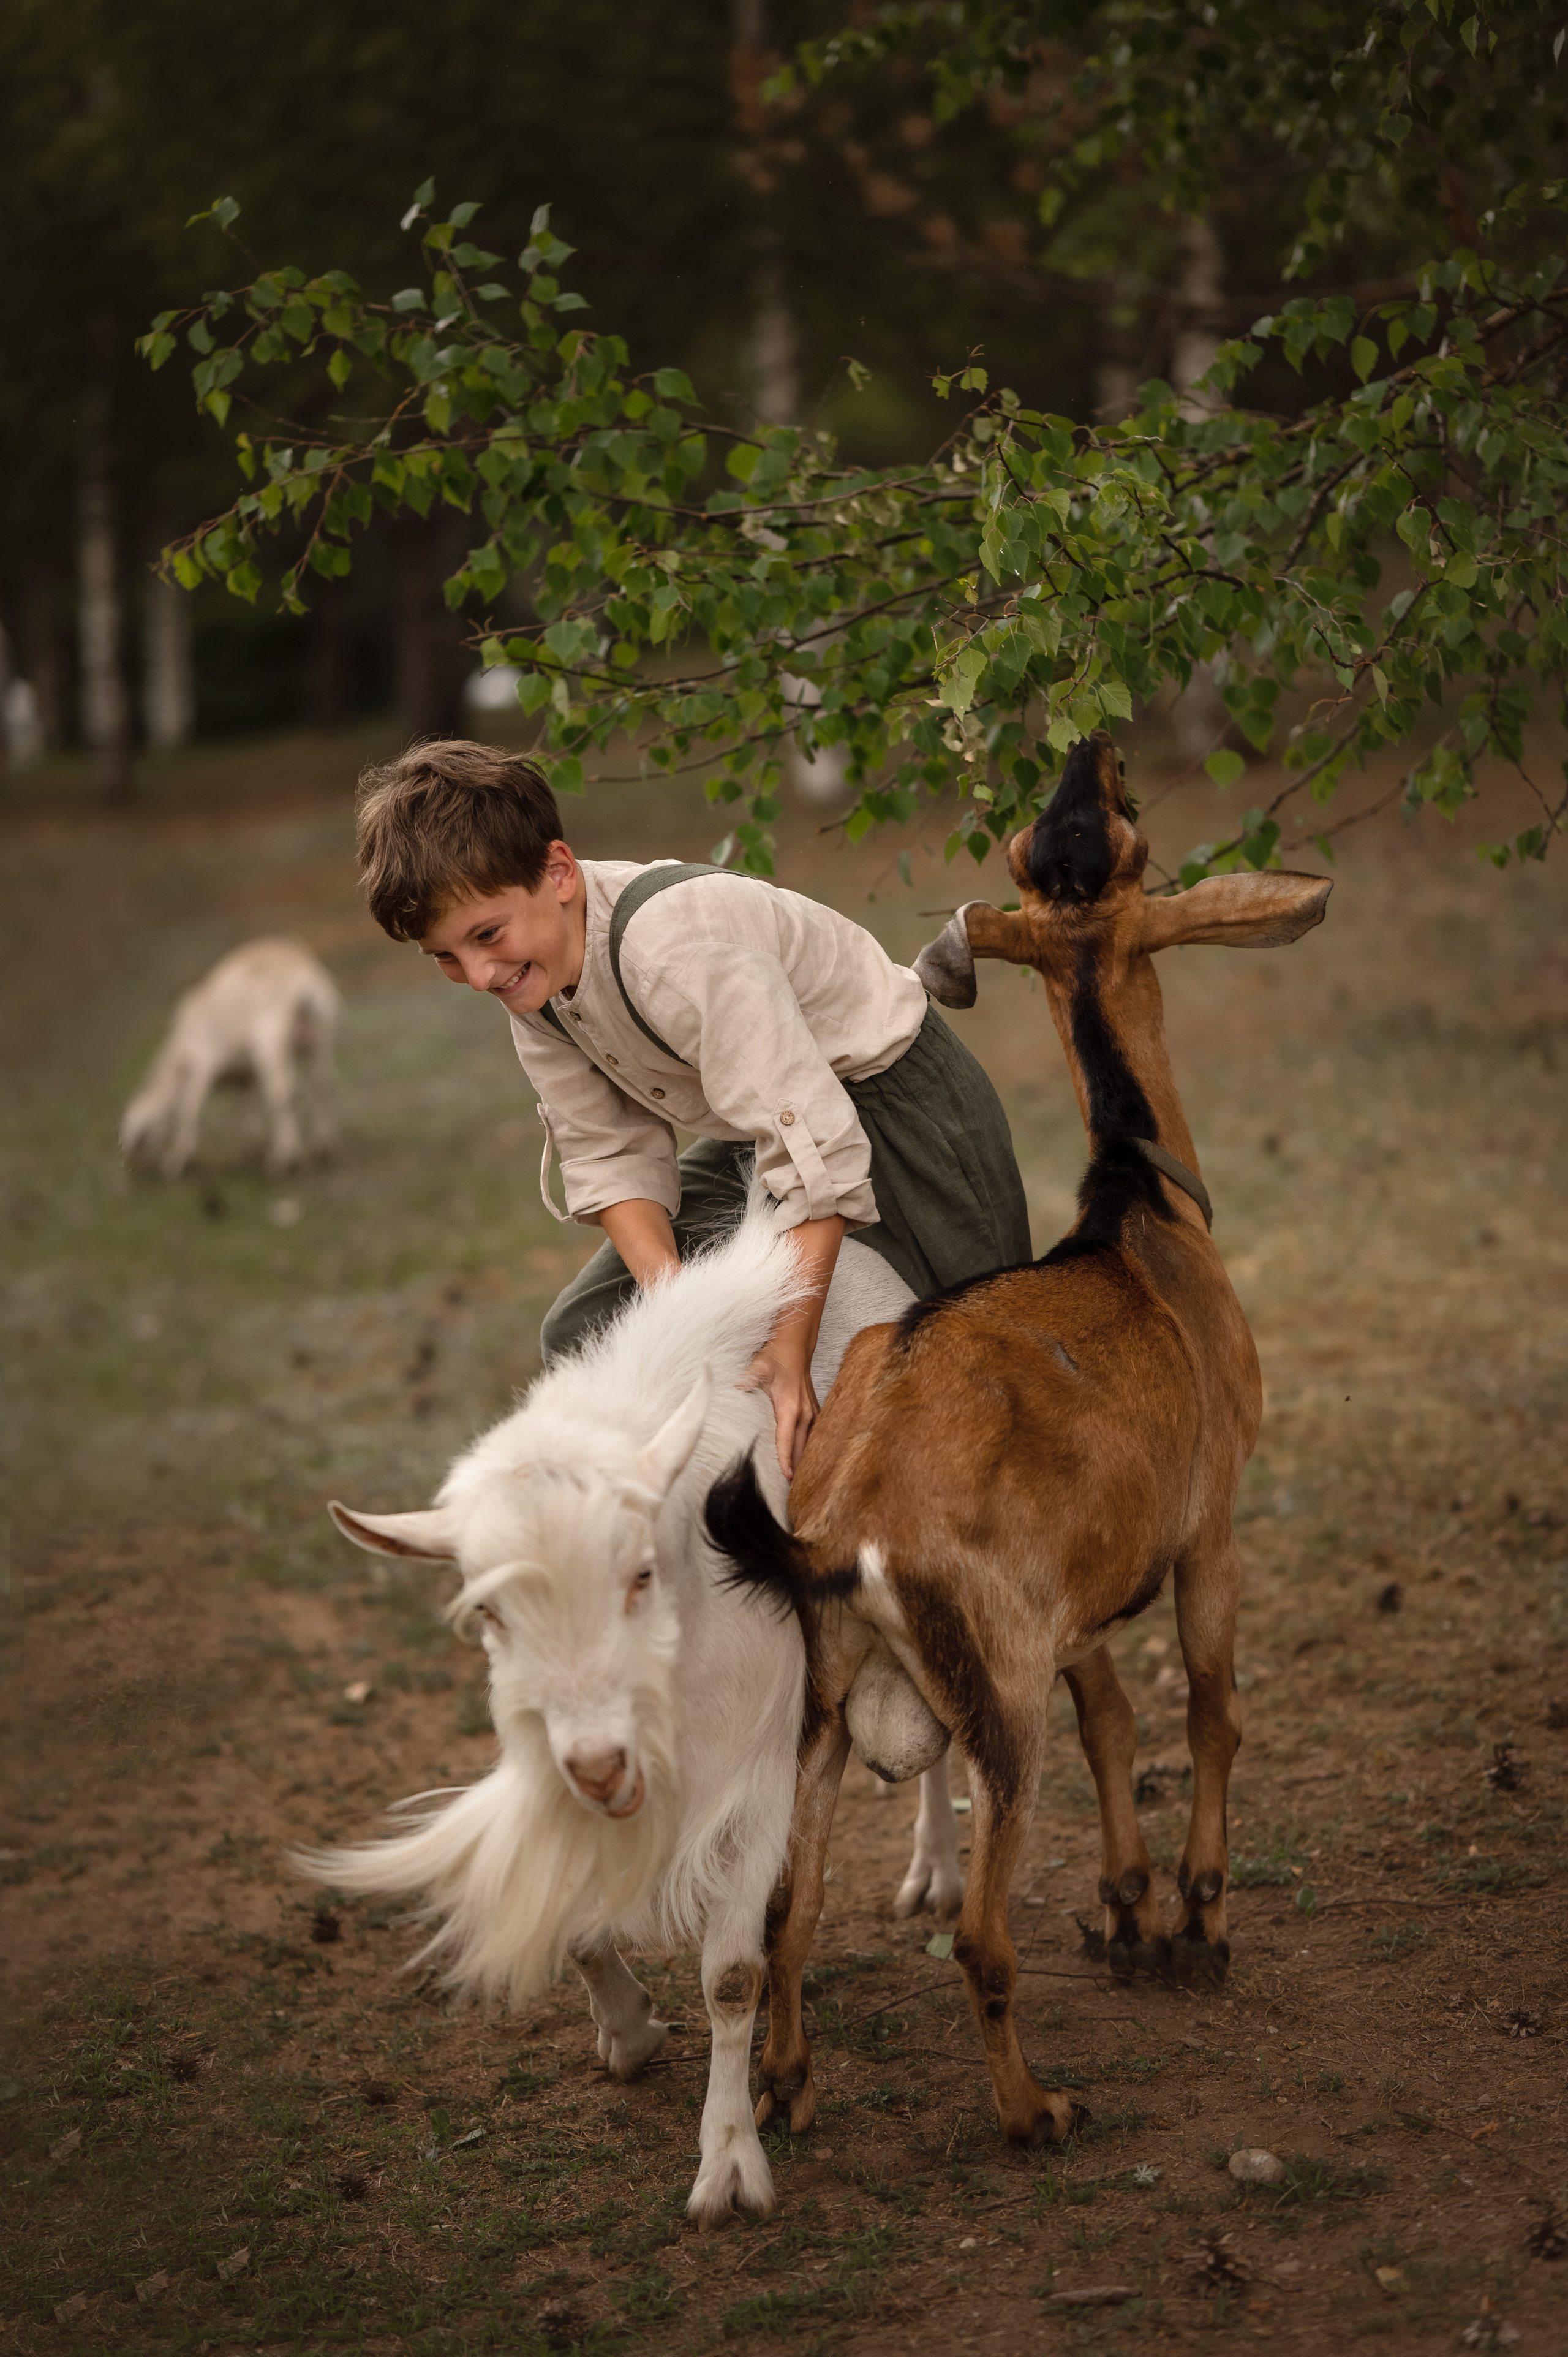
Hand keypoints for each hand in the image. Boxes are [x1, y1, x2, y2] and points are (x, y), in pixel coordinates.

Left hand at [741, 1337, 820, 1480]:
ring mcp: (812, 1412)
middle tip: (789, 1491)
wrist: (794, 1346)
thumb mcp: (759, 1365)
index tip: (786, 1477)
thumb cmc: (775, 1356)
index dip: (786, 1458)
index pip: (787, 1439)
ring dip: (803, 1462)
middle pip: (800, 1448)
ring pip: (809, 1444)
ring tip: (798, 1484)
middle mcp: (805, 1412)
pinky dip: (807, 1450)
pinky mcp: (813, 1412)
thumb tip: (737, 1389)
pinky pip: (813, 1437)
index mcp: (791, 1406)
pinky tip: (803, 1463)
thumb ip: (748, 1379)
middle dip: (796, 1468)